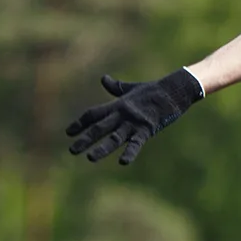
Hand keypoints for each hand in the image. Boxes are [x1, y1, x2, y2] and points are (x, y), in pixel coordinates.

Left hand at [65, 70, 202, 164]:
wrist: (172, 90)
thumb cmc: (153, 90)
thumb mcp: (132, 89)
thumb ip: (116, 87)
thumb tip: (103, 78)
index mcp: (117, 105)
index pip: (93, 114)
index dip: (80, 123)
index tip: (68, 133)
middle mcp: (122, 114)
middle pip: (99, 127)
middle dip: (85, 139)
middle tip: (72, 151)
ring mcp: (134, 122)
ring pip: (115, 137)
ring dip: (102, 148)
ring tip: (90, 158)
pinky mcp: (147, 129)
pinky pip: (137, 143)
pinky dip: (130, 152)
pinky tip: (123, 162)